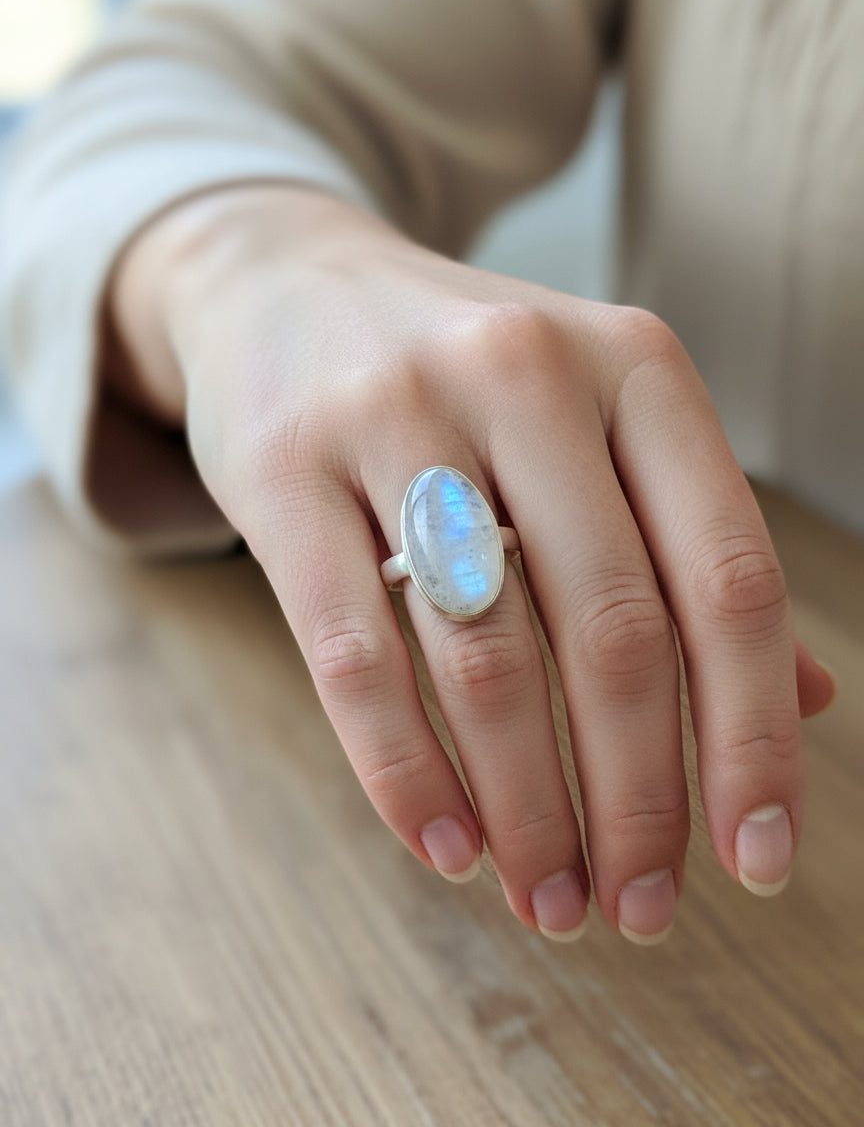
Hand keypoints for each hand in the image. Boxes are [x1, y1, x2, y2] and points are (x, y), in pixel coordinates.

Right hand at [110, 185, 833, 943]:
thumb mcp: (595, 420)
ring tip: (547, 897)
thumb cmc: (463, 380)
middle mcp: (527, 372)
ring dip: (528, 809)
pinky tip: (445, 847)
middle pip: (615, 632)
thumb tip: (802, 703)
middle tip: (635, 908)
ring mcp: (396, 413)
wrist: (283, 284)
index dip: (752, 735)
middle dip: (637, 801)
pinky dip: (406, 775)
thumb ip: (689, 547)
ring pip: (486, 657)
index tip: (755, 858)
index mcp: (634, 366)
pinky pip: (355, 656)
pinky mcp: (284, 469)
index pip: (729, 576)